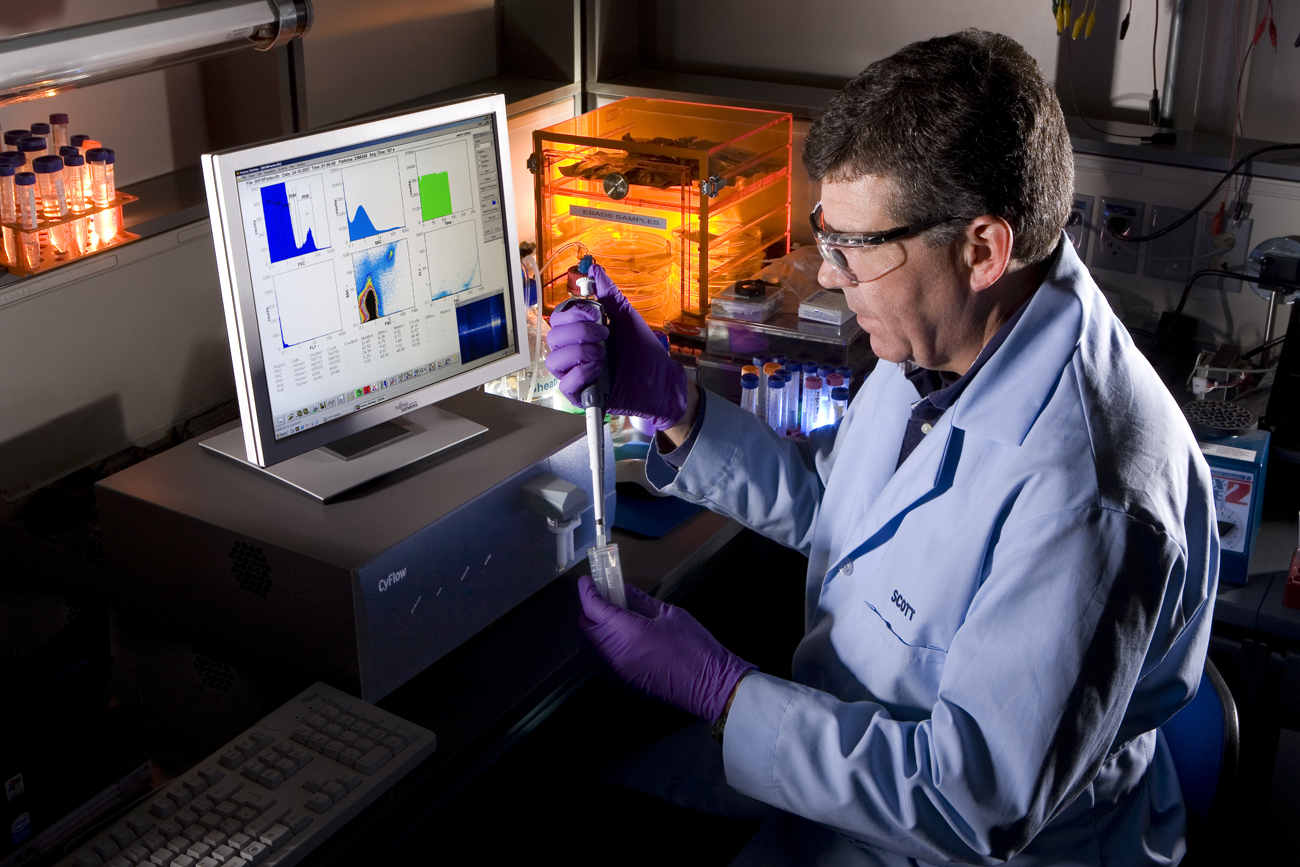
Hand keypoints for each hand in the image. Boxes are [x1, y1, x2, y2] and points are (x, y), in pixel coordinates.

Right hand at [546, 264, 687, 429]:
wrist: (660, 379)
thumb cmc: (643, 350)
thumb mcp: (626, 317)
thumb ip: (609, 295)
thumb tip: (595, 270)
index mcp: (581, 334)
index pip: (559, 319)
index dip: (574, 313)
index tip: (598, 315)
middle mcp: (574, 353)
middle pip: (553, 338)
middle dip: (579, 331)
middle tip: (605, 335)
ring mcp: (577, 374)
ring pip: (554, 360)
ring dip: (578, 352)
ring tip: (602, 353)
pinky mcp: (582, 395)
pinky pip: (565, 385)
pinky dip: (579, 373)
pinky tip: (597, 369)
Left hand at [577, 575, 755, 721]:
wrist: (708, 685)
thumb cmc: (693, 646)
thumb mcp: (670, 614)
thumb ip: (641, 601)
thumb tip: (625, 590)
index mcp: (626, 630)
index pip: (593, 606)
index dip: (587, 590)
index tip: (588, 580)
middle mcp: (613, 652)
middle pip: (584, 627)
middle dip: (587, 609)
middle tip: (602, 597)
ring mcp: (614, 671)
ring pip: (587, 646)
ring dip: (590, 629)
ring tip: (607, 617)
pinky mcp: (620, 683)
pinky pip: (597, 661)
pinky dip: (597, 646)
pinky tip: (615, 639)